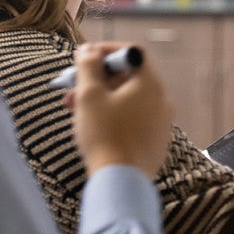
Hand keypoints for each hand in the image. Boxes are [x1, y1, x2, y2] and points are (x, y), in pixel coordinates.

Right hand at [65, 41, 172, 178]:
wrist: (121, 182)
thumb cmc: (104, 135)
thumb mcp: (89, 95)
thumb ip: (88, 66)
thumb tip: (88, 50)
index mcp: (150, 84)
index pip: (132, 53)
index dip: (107, 50)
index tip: (84, 58)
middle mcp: (162, 100)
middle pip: (129, 77)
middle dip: (97, 79)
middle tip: (72, 87)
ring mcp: (161, 122)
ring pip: (128, 100)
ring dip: (101, 98)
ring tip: (73, 108)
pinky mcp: (155, 142)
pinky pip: (133, 118)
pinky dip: (113, 115)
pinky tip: (92, 126)